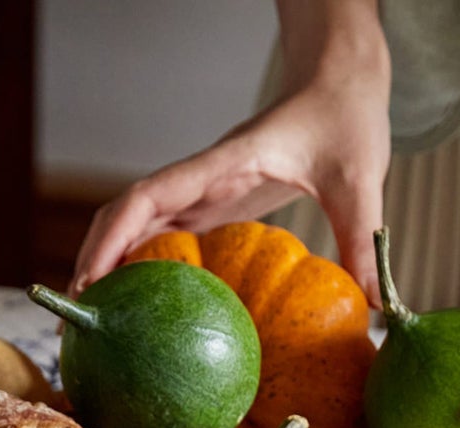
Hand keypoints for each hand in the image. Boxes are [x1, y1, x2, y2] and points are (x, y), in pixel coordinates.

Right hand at [71, 19, 389, 298]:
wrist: (341, 78)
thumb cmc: (347, 116)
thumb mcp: (361, 179)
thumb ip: (364, 240)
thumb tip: (380, 307)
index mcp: (223, 163)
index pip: (151, 195)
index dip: (115, 235)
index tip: (91, 277)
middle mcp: (203, 177)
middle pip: (127, 213)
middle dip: (95, 258)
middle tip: (79, 314)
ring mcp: (204, 190)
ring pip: (138, 223)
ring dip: (111, 262)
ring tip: (98, 317)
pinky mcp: (215, 202)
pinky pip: (165, 233)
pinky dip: (142, 263)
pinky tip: (143, 305)